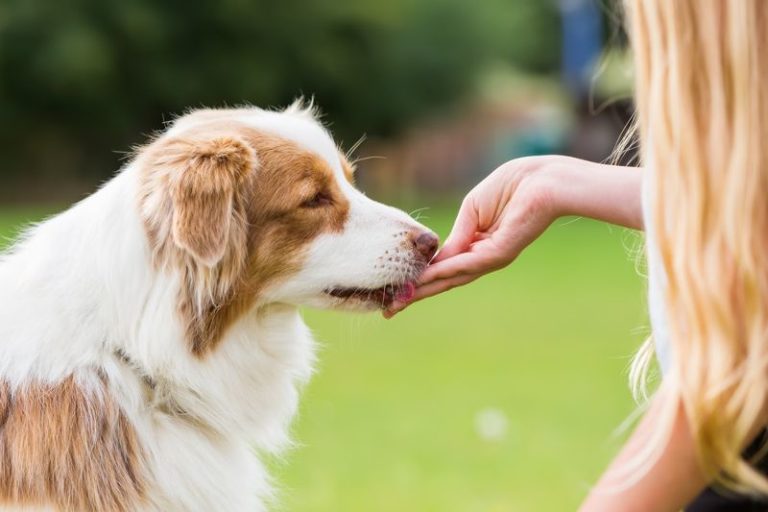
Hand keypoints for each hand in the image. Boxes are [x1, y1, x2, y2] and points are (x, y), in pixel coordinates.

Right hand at [384, 155, 562, 317]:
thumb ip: (456, 235)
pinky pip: (467, 264)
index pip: (444, 268)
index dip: (419, 279)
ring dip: (425, 289)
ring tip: (400, 301)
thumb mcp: (472, 211)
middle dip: (417, 294)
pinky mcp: (500, 253)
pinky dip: (445, 271)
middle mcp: (483, 258)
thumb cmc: (512, 186)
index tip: (396, 291)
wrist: (542, 180)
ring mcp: (492, 258)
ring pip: (453, 278)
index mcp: (477, 246)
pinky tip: (425, 278)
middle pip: (445, 280)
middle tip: (390, 310)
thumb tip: (435, 259)